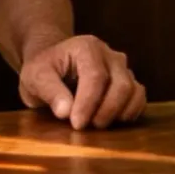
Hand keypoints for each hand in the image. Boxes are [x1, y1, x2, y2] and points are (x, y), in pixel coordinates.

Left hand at [20, 35, 145, 129]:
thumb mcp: (35, 77)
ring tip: (95, 124)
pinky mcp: (129, 82)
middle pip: (121, 85)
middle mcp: (109, 54)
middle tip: (85, 126)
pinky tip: (110, 121)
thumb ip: (49, 91)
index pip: (95, 76)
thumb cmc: (43, 69)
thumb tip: (66, 112)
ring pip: (134, 92)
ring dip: (118, 113)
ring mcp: (122, 68)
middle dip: (105, 111)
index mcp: (86, 47)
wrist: (52, 65)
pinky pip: (139, 99)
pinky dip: (129, 113)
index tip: (76, 123)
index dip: (88, 103)